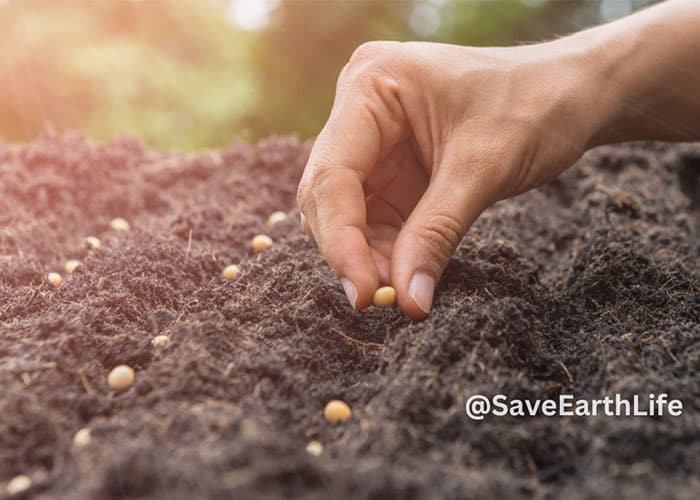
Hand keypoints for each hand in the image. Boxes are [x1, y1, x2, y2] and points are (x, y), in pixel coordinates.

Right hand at [297, 39, 601, 318]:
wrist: (572, 94)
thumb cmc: (535, 105)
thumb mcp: (484, 169)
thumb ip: (437, 234)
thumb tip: (408, 301)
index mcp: (372, 85)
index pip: (333, 173)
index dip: (342, 239)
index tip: (364, 294)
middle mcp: (361, 111)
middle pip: (329, 195)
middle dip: (352, 251)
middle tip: (382, 299)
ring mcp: (374, 142)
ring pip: (347, 214)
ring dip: (368, 257)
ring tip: (401, 292)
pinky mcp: (391, 170)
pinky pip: (375, 219)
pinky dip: (387, 252)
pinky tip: (407, 276)